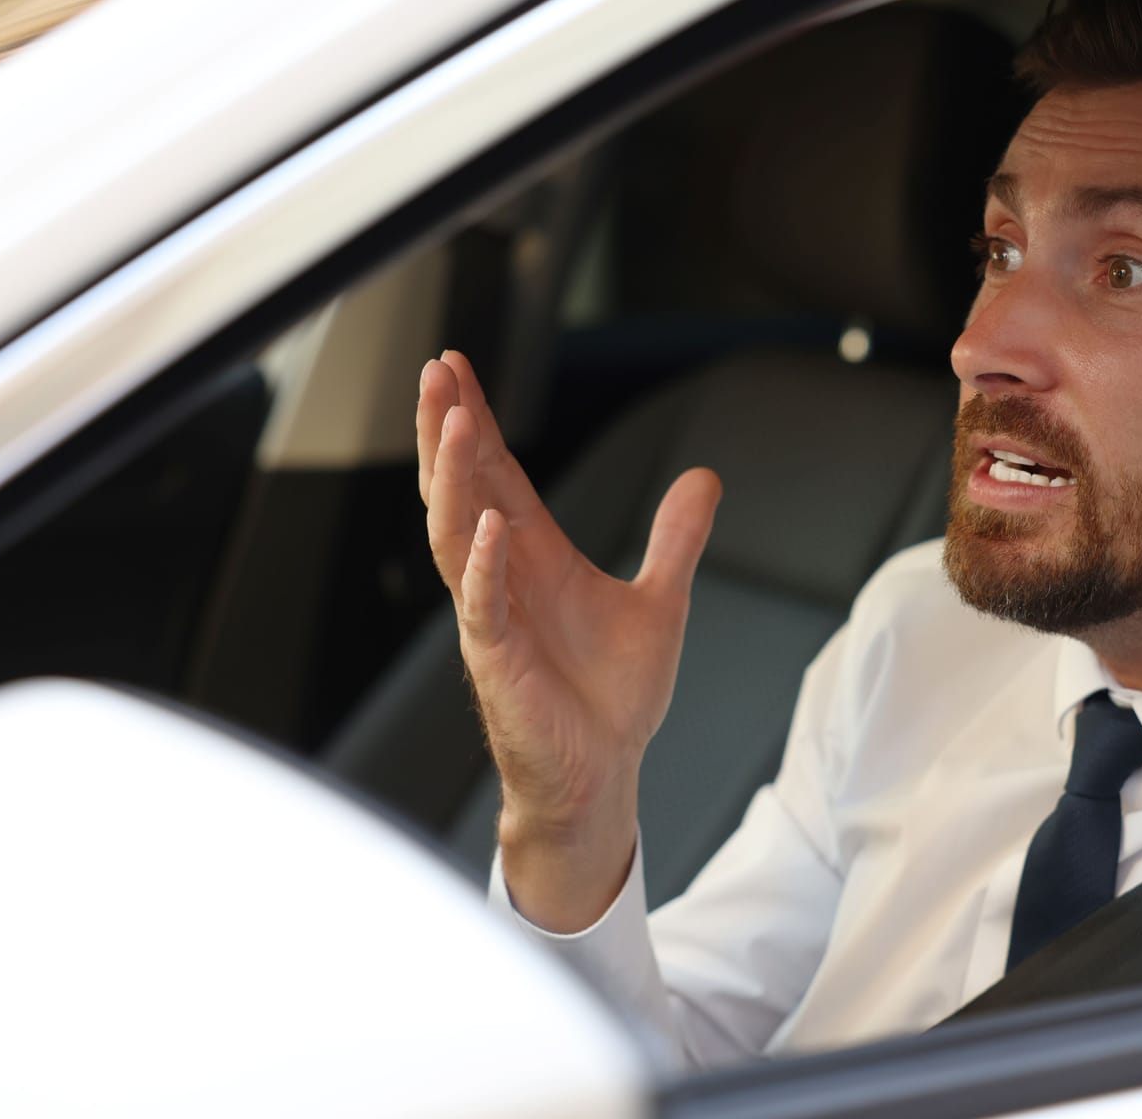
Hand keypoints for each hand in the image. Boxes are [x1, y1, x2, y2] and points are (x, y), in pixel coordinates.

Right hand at [417, 351, 719, 927]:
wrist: (602, 775)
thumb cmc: (612, 697)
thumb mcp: (661, 601)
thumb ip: (676, 538)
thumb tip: (705, 478)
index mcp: (534, 557)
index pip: (496, 473)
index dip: (478, 420)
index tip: (456, 365)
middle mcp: (503, 578)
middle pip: (461, 488)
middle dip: (448, 429)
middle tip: (436, 370)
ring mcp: (493, 617)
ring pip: (455, 534)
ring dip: (454, 479)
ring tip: (457, 422)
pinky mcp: (497, 662)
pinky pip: (481, 607)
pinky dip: (483, 566)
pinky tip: (488, 526)